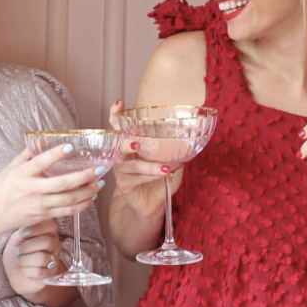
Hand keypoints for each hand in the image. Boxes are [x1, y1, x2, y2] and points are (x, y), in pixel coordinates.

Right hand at [0, 144, 101, 235]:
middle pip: (62, 184)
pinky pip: (66, 212)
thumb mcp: (11, 167)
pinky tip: (90, 198)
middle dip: (84, 177)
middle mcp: (32, 189)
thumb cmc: (1, 188)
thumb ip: (28, 154)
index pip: (41, 162)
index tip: (70, 146)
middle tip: (99, 169)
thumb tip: (42, 139)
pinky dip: (81, 205)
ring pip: (68, 200)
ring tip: (99, 183)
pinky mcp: (44, 215)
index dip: (56, 154)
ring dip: (87, 192)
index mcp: (23, 174)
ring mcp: (39, 205)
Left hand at [2, 219, 62, 298]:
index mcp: (48, 231)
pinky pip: (39, 272)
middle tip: (18, 251)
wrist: (15, 272)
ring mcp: (55, 260)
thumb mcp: (17, 238)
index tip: (22, 235)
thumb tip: (26, 224)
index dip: (35, 229)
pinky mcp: (50, 275)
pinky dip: (27, 271)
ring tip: (20, 261)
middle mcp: (55, 244)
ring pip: (42, 258)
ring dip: (24, 260)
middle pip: (46, 242)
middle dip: (27, 247)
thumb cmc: (17, 251)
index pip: (51, 225)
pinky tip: (25, 270)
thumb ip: (23, 230)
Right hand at [109, 101, 183, 219]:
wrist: (154, 203)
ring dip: (148, 165)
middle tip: (136, 142)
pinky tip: (164, 174)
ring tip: (164, 167)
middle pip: (117, 143)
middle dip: (124, 142)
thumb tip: (190, 136)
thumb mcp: (169, 159)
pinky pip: (136, 178)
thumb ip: (173, 148)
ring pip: (131, 164)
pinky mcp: (123, 184)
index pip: (118, 126)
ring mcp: (121, 169)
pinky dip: (151, 176)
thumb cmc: (159, 177)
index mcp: (131, 143)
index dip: (116, 114)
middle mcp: (122, 154)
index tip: (119, 103)